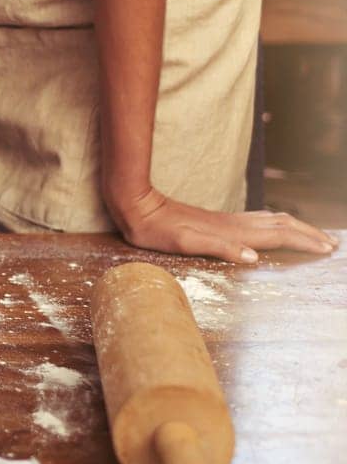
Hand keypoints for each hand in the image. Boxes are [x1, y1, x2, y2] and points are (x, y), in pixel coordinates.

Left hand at [110, 186, 337, 263]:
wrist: (136, 205)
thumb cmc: (156, 229)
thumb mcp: (184, 243)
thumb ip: (219, 248)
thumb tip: (254, 257)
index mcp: (231, 232)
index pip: (277, 236)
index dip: (303, 242)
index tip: (327, 249)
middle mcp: (233, 224)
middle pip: (280, 225)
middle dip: (307, 233)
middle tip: (331, 244)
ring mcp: (226, 221)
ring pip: (270, 221)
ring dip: (295, 227)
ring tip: (313, 234)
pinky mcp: (216, 221)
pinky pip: (257, 221)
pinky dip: (277, 225)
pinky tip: (275, 228)